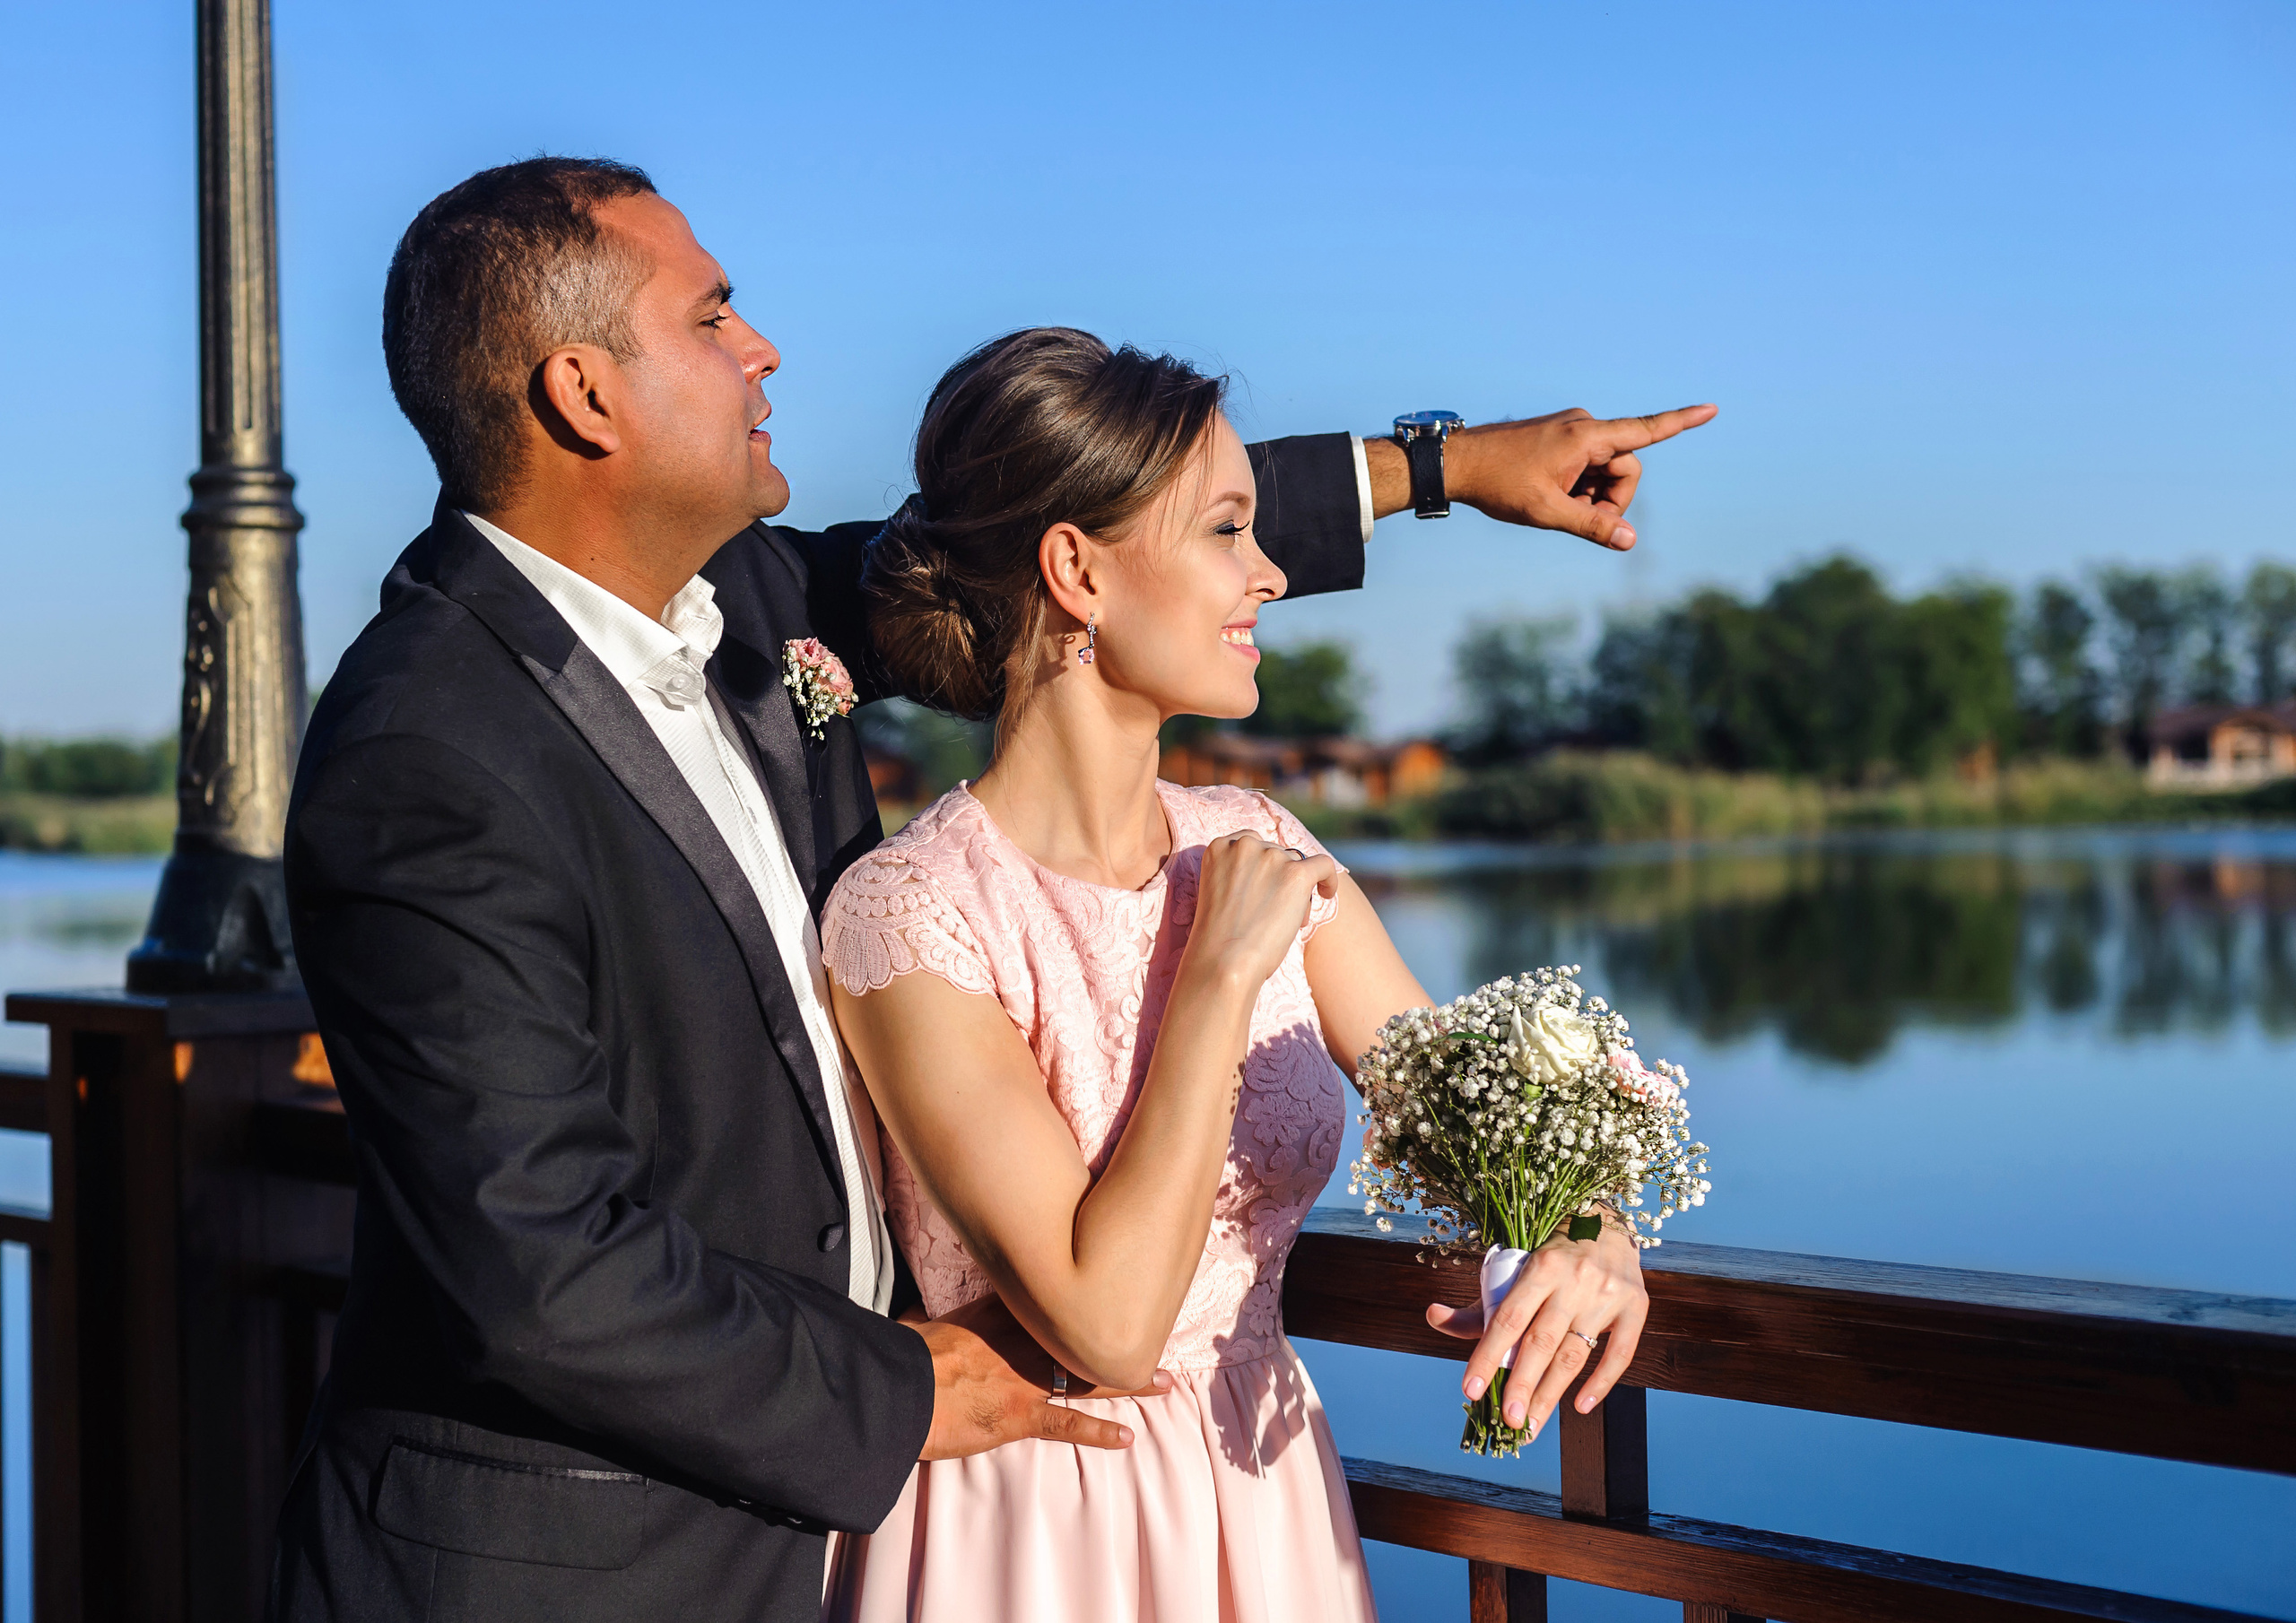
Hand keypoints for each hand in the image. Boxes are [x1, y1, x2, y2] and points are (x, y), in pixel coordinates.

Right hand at [912, 1293, 1173, 1460]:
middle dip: (1120, 1334)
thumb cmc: (901, 1357)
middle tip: (1157, 1330)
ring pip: (1089, 1376)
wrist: (899, 1389)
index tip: (1108, 1281)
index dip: (1079, 1291)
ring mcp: (1026, 1379)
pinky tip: (1126, 1439)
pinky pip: (1067, 1424)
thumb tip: (908, 1320)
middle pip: (1082, 1333)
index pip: (1047, 1295)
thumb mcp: (917, 1328)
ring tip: (1164, 1383)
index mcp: (997, 1314)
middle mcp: (1022, 1341)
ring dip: (1128, 1381)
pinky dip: (1098, 1433)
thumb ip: (927, 1323)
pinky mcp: (1021, 1416)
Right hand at [1182, 832, 1340, 989]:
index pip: (1252, 844)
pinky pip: (1324, 865)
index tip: (1266, 887)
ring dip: (1296, 890)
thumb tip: (1278, 875)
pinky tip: (1327, 894)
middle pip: (1276, 855)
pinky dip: (1328, 879)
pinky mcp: (1296, 873)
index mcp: (1220, 847)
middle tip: (1274, 914)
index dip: (1263, 866)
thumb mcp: (1220, 892)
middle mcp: (1245, 845)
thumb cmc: (1218, 939)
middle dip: (1279, 880)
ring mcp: (1271, 856)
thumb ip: (1240, 874)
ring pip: (1297, 864)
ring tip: (1287, 922)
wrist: (1223, 962)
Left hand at [1367, 405, 1716, 547]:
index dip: (1680, 422)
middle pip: (1624, 468)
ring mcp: (1571, 430)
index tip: (1711, 409)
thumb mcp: (1548, 512)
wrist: (1456, 462)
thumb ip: (1592, 527)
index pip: (1644, 430)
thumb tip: (1630, 541)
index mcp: (1586, 436)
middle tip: (1583, 522)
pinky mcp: (1559, 437)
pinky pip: (1585, 465)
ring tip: (1556, 506)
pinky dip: (1578, 485)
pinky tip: (1549, 495)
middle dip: (1612, 499)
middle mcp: (1583, 425)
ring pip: (1604, 470)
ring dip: (1592, 495)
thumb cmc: (1499, 485)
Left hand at [1426, 1215, 1648, 1440]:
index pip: (1508, 1319)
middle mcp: (1574, 1280)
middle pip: (1542, 1342)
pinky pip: (1620, 1353)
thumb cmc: (1551, 1257)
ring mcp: (1608, 1294)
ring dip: (1551, 1393)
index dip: (1487, 1356)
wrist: (1608, 1225)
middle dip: (1522, 1385)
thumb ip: (1479, 1304)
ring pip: (1576, 1353)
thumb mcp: (1514, 1270)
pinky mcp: (1636, 1306)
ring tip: (1531, 1425)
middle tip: (1507, 1421)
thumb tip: (1433, 1316)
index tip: (1471, 1390)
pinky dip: (1601, 1383)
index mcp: (1540, 1267)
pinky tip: (1580, 1406)